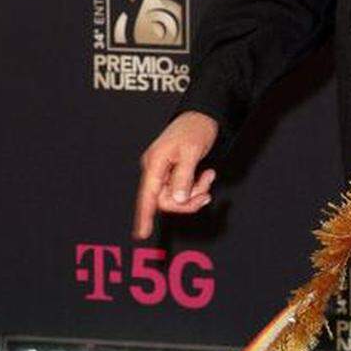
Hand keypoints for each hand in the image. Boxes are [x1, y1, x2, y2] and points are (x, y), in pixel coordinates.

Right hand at [133, 111, 219, 239]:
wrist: (202, 116)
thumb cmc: (194, 128)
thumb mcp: (192, 152)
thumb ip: (184, 177)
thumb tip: (178, 199)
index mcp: (155, 162)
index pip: (147, 195)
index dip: (144, 215)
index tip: (142, 234)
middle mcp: (155, 169)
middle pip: (166, 201)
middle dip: (189, 201)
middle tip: (206, 191)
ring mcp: (163, 172)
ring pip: (177, 197)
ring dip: (196, 192)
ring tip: (208, 177)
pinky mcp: (173, 174)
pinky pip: (183, 190)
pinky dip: (197, 187)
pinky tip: (207, 175)